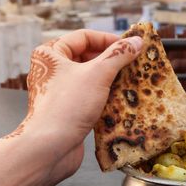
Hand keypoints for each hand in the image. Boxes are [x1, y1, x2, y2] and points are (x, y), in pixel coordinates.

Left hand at [4, 30, 142, 181]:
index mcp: (51, 54)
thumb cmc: (67, 107)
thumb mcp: (97, 74)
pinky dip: (105, 96)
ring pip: (90, 78)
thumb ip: (118, 55)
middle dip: (111, 60)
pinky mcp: (68, 110)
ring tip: (131, 80)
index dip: (108, 39)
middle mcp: (52, 71)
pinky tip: (122, 99)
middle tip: (133, 63)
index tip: (129, 46)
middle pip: (87, 57)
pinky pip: (90, 96)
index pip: (84, 37)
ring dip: (110, 79)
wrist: (49, 148)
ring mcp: (60, 92)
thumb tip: (136, 41)